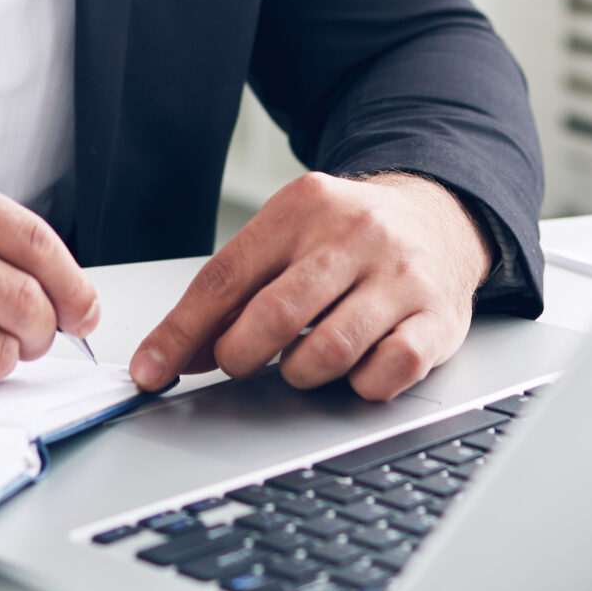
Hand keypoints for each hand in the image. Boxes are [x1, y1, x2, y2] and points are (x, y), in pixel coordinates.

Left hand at [130, 172, 490, 402]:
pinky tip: (357, 366)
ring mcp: (401, 276)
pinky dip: (360, 384)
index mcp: (304, 206)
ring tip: (304, 358)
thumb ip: (235, 290)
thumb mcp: (288, 238)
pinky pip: (387, 373)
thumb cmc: (348, 238)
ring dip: (301, 373)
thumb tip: (175, 353)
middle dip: (241, 355)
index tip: (150, 371)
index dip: (181, 332)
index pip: (225, 276)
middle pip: (273, 316)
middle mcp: (355, 235)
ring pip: (328, 352)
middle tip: (241, 362)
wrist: (441, 217)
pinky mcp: (438, 318)